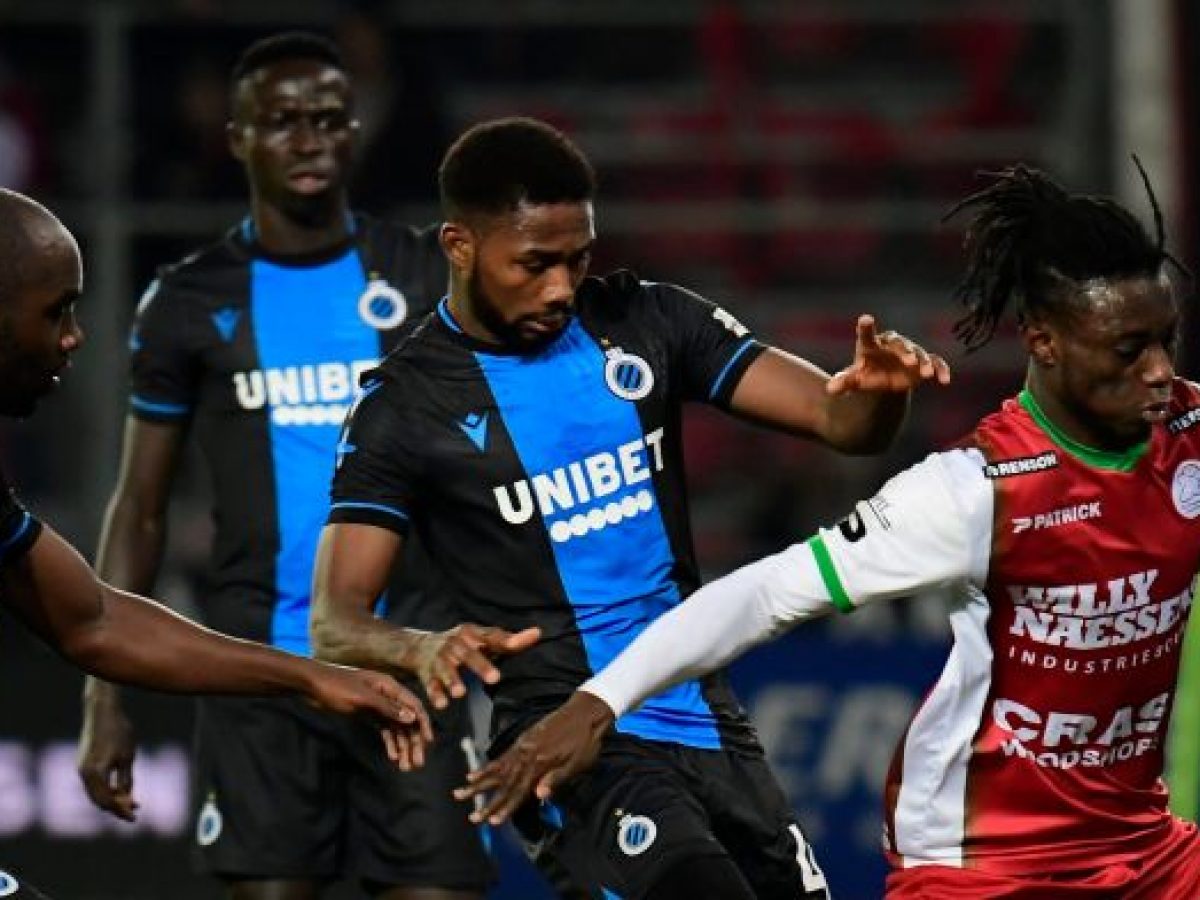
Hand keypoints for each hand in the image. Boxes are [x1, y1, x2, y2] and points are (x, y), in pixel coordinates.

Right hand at [77, 689, 138, 821]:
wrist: (102, 711)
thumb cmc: (118, 731)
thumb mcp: (127, 757)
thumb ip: (126, 780)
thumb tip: (127, 800)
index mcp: (94, 774)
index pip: (107, 801)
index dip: (121, 811)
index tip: (135, 817)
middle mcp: (83, 773)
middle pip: (98, 800)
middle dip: (116, 807)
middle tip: (134, 810)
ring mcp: (81, 767)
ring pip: (95, 793)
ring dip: (111, 798)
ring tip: (130, 800)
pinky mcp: (83, 762)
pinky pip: (93, 783)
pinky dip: (105, 788)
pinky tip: (119, 787)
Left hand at [304, 663, 432, 770]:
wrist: (311, 685)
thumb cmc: (336, 687)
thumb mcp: (362, 698)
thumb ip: (387, 708)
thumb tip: (412, 718)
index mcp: (390, 687)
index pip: (414, 706)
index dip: (423, 725)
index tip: (427, 744)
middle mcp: (387, 696)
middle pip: (406, 721)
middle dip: (413, 743)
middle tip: (416, 764)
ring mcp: (377, 706)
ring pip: (396, 728)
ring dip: (402, 746)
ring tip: (405, 767)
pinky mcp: (367, 714)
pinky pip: (384, 730)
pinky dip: (390, 742)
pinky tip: (392, 756)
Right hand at [408, 624, 540, 708]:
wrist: (419, 646)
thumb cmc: (462, 644)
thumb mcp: (482, 639)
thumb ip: (508, 640)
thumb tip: (538, 633)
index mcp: (472, 634)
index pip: (491, 636)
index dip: (505, 640)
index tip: (518, 644)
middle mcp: (455, 644)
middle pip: (469, 655)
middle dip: (480, 666)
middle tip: (495, 678)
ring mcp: (440, 659)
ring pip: (447, 670)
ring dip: (453, 680)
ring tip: (460, 693)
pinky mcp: (427, 674)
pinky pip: (431, 685)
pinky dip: (435, 694)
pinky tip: (442, 704)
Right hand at [453, 690, 614, 824]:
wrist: (584, 712)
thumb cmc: (585, 741)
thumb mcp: (578, 763)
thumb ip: (557, 778)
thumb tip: (539, 795)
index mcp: (541, 765)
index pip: (520, 792)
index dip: (506, 808)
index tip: (492, 822)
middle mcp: (527, 757)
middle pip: (503, 785)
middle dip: (487, 803)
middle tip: (472, 818)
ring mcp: (522, 748)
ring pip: (496, 771)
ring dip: (478, 785)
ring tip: (459, 793)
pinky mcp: (522, 741)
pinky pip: (500, 757)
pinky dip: (486, 767)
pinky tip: (474, 773)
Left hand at [827, 315, 950, 395]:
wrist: (883, 382)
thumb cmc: (865, 375)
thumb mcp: (852, 380)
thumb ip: (843, 382)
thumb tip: (831, 389)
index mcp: (870, 345)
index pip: (866, 334)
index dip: (865, 326)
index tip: (866, 319)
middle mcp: (891, 345)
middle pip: (898, 343)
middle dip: (905, 350)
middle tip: (910, 360)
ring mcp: (909, 352)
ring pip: (919, 352)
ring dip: (923, 361)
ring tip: (925, 373)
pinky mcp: (923, 363)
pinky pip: (935, 363)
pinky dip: (941, 370)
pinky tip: (944, 381)